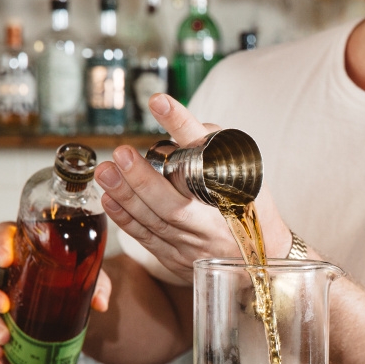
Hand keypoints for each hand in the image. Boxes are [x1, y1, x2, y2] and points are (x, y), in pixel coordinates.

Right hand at [0, 222, 111, 361]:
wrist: (65, 294)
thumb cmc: (70, 274)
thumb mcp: (85, 275)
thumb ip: (96, 284)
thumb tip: (99, 303)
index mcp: (20, 245)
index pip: (2, 235)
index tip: (5, 260)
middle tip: (4, 305)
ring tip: (5, 337)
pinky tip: (0, 351)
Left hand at [94, 94, 291, 282]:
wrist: (259, 262)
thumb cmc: (253, 213)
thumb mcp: (249, 179)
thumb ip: (217, 152)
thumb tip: (185, 126)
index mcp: (235, 197)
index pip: (207, 155)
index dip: (183, 126)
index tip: (159, 101)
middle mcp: (213, 225)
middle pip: (174, 204)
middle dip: (143, 179)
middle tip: (120, 153)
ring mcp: (193, 245)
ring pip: (155, 222)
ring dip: (126, 196)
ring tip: (105, 171)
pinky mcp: (176, 258)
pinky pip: (147, 238)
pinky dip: (125, 218)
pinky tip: (108, 198)